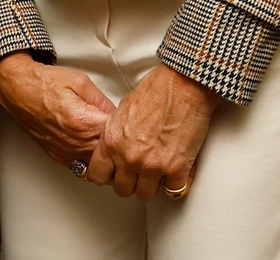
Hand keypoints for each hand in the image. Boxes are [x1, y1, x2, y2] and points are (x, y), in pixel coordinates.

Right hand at [0, 52, 115, 165]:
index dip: (124, 129)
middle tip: (120, 132)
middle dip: (117, 145)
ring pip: (96, 165)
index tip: (126, 122)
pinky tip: (91, 146)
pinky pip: (81, 166)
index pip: (116, 136)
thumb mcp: (80, 81)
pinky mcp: (57, 156)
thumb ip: (102, 101)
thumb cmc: (44, 83)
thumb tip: (115, 115)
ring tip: (107, 141)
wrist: (18, 89)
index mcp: (83, 122)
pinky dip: (90, 159)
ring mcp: (65, 152)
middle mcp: (74, 142)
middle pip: (109, 155)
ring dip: (105, 155)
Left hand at [85, 65, 216, 200]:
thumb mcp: (123, 111)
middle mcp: (129, 157)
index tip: (115, 175)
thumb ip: (117, 135)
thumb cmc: (157, 90)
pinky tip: (176, 173)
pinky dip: (176, 184)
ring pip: (146, 194)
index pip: (97, 175)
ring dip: (153, 185)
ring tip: (158, 173)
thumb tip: (119, 147)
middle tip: (139, 174)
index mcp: (112, 141)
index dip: (107, 177)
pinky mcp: (176, 168)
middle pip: (123, 189)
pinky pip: (173, 191)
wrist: (182, 85)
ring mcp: (152, 166)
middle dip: (131, 182)